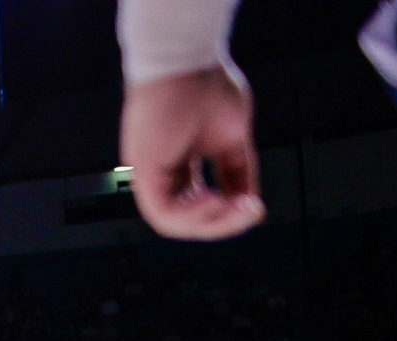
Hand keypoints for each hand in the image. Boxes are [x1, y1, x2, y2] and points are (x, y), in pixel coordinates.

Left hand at [120, 66, 263, 239]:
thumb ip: (237, 170)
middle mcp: (162, 170)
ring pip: (173, 221)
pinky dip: (191, 215)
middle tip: (251, 213)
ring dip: (210, 223)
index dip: (228, 211)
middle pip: (187, 217)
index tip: (254, 207)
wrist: (186, 61)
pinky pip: (162, 212)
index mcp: (181, 161)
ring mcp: (150, 173)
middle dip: (222, 222)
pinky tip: (214, 201)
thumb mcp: (232, 136)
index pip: (202, 200)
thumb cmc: (203, 85)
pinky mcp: (143, 172)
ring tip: (236, 210)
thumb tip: (248, 201)